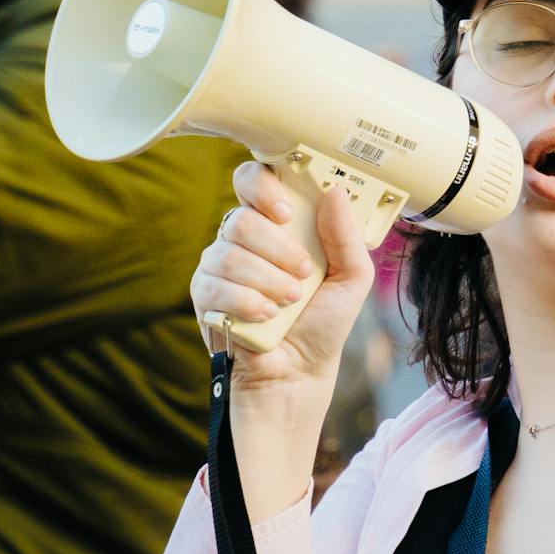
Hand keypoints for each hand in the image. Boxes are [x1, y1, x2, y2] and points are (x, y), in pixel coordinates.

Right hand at [190, 161, 374, 394]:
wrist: (300, 372)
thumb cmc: (323, 323)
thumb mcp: (351, 277)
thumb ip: (345, 234)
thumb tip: (334, 190)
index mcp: (274, 223)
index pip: (251, 180)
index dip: (263, 189)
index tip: (287, 214)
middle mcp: (241, 239)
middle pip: (242, 220)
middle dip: (279, 250)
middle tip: (303, 273)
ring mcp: (217, 265)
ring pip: (229, 255)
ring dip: (267, 281)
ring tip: (289, 302)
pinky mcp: (203, 296)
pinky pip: (215, 286)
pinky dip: (247, 303)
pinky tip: (266, 316)